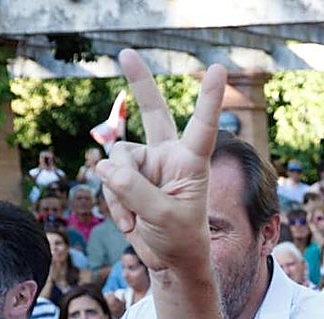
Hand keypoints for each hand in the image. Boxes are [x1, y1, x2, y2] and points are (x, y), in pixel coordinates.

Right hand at [96, 49, 224, 275]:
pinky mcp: (126, 177)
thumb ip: (136, 191)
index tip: (218, 70)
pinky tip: (131, 221)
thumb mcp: (164, 219)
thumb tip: (105, 167)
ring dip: (121, 193)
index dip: (209, 99)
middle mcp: (169, 156)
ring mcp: (146, 164)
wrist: (169, 259)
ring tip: (140, 218)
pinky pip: (107, 180)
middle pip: (153, 113)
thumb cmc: (181, 239)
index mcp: (193, 162)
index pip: (203, 127)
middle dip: (139, 83)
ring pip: (117, 161)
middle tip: (126, 52)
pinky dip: (114, 204)